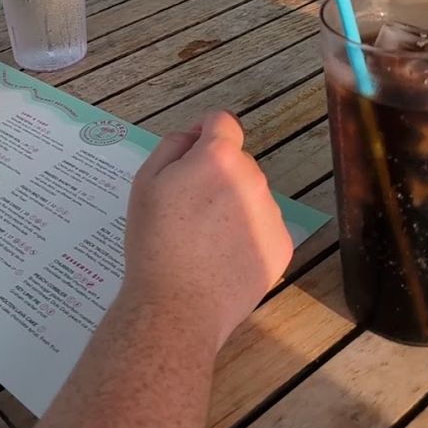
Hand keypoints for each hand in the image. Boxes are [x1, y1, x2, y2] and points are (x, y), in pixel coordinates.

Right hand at [123, 112, 292, 349]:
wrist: (178, 305)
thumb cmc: (154, 241)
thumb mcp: (145, 182)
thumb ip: (171, 146)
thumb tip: (193, 136)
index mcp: (218, 157)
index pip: (222, 122)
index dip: (204, 132)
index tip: (189, 156)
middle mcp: (252, 178)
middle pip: (236, 161)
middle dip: (216, 173)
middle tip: (188, 207)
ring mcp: (271, 213)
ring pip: (250, 194)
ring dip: (233, 203)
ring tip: (204, 239)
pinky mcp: (282, 246)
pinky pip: (263, 226)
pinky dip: (246, 233)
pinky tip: (223, 257)